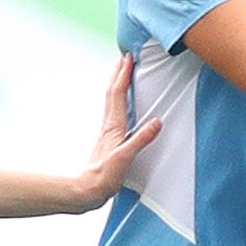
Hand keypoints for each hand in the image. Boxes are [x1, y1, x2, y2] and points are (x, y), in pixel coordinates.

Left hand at [61, 55, 161, 210]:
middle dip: (119, 73)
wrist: (89, 189)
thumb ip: (141, 140)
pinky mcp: (111, 138)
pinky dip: (121, 99)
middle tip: (126, 56)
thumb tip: (157, 122)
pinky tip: (125, 103)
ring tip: (124, 72)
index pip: (118, 93)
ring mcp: (109, 131)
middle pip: (113, 92)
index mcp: (114, 125)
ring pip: (113, 100)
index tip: (129, 58)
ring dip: (119, 83)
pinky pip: (117, 111)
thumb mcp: (125, 158)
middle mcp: (110, 124)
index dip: (123, 75)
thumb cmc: (105, 176)